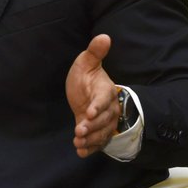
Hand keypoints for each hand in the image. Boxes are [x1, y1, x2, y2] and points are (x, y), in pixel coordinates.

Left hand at [66, 34, 119, 157]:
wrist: (86, 92)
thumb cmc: (87, 76)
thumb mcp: (86, 62)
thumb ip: (95, 52)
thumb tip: (104, 36)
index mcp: (106, 91)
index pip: (104, 99)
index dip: (97, 106)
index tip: (88, 112)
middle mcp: (108, 108)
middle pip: (104, 120)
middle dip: (92, 126)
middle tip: (80, 130)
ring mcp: (103, 121)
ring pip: (102, 133)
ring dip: (91, 139)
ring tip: (79, 142)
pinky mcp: (96, 131)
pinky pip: (97, 141)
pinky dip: (90, 148)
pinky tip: (80, 151)